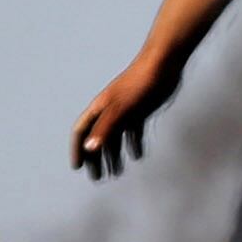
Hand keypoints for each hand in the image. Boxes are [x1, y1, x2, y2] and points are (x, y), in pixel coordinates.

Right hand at [72, 53, 178, 179]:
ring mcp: (126, 111)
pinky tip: (136, 155)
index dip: (78, 149)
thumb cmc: (139, 83)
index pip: (82, 132)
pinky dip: (133, 144)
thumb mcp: (120, 109)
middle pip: (98, 138)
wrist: (163, 64)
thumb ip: (105, 128)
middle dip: (96, 158)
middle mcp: (109, 111)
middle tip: (98, 177)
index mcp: (99, 109)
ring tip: (116, 173)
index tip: (78, 167)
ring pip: (116, 137)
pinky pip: (133, 131)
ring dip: (114, 155)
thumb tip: (89, 148)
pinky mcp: (141, 110)